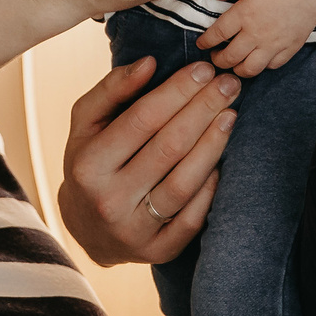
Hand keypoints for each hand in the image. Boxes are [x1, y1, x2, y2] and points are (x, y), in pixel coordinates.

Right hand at [57, 53, 240, 266]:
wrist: (85, 229)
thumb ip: (112, 89)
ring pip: (185, 183)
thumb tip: (149, 62)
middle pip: (168, 148)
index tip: (204, 70)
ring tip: (230, 115)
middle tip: (229, 85)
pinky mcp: (157, 252)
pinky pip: (193, 217)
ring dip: (213, 145)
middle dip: (203, 110)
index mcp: (87, 164)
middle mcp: (108, 200)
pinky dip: (210, 186)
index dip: (177, 92)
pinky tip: (222, 159)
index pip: (142, 120)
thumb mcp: (86, 123)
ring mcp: (134, 231)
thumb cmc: (90, 163)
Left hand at [193, 0, 315, 77]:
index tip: (201, 44)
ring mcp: (274, 44)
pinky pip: (272, 66)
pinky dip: (262, 66)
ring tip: (235, 62)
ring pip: (249, 69)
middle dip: (218, 60)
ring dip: (238, 68)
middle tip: (216, 56)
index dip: (205, 43)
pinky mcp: (290, 49)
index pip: (216, 35)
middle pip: (229, 58)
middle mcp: (256, 34)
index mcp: (243, 14)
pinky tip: (258, 58)